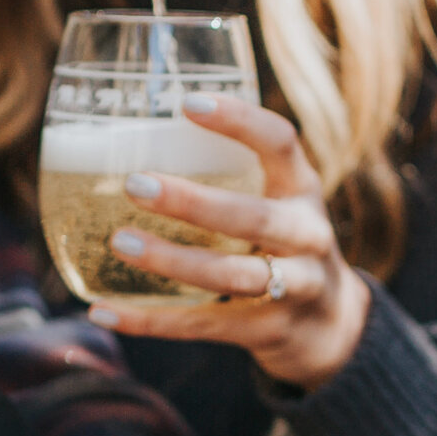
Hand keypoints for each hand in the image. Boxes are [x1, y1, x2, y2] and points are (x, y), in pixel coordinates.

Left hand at [89, 94, 370, 389]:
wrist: (334, 327)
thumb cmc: (281, 245)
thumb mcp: (276, 202)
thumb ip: (229, 177)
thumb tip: (126, 139)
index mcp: (301, 190)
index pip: (281, 143)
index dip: (240, 121)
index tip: (188, 103)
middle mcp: (306, 236)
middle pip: (253, 218)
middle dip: (193, 203)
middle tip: (135, 184)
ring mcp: (294, 289)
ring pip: (231, 276)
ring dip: (172, 261)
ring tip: (121, 242)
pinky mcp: (266, 332)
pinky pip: (203, 325)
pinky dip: (150, 321)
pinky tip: (102, 311)